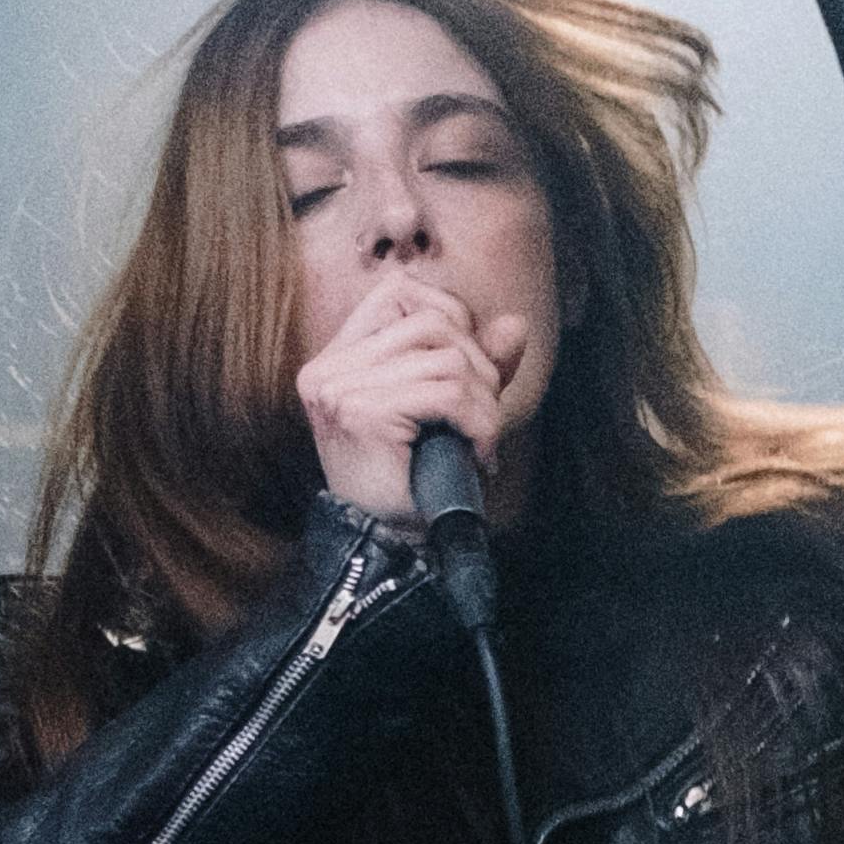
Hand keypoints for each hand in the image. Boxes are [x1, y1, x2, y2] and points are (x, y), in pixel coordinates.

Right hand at [298, 264, 526, 523]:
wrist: (388, 550)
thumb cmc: (412, 486)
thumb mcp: (450, 413)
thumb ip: (477, 365)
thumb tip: (514, 325)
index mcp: (337, 359)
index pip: (399, 292)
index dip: (449, 317)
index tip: (467, 371)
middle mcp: (328, 368)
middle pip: (430, 320)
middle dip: (477, 364)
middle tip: (483, 418)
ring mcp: (339, 388)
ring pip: (446, 356)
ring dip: (483, 399)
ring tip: (480, 440)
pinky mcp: (360, 411)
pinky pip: (448, 392)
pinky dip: (479, 421)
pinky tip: (478, 452)